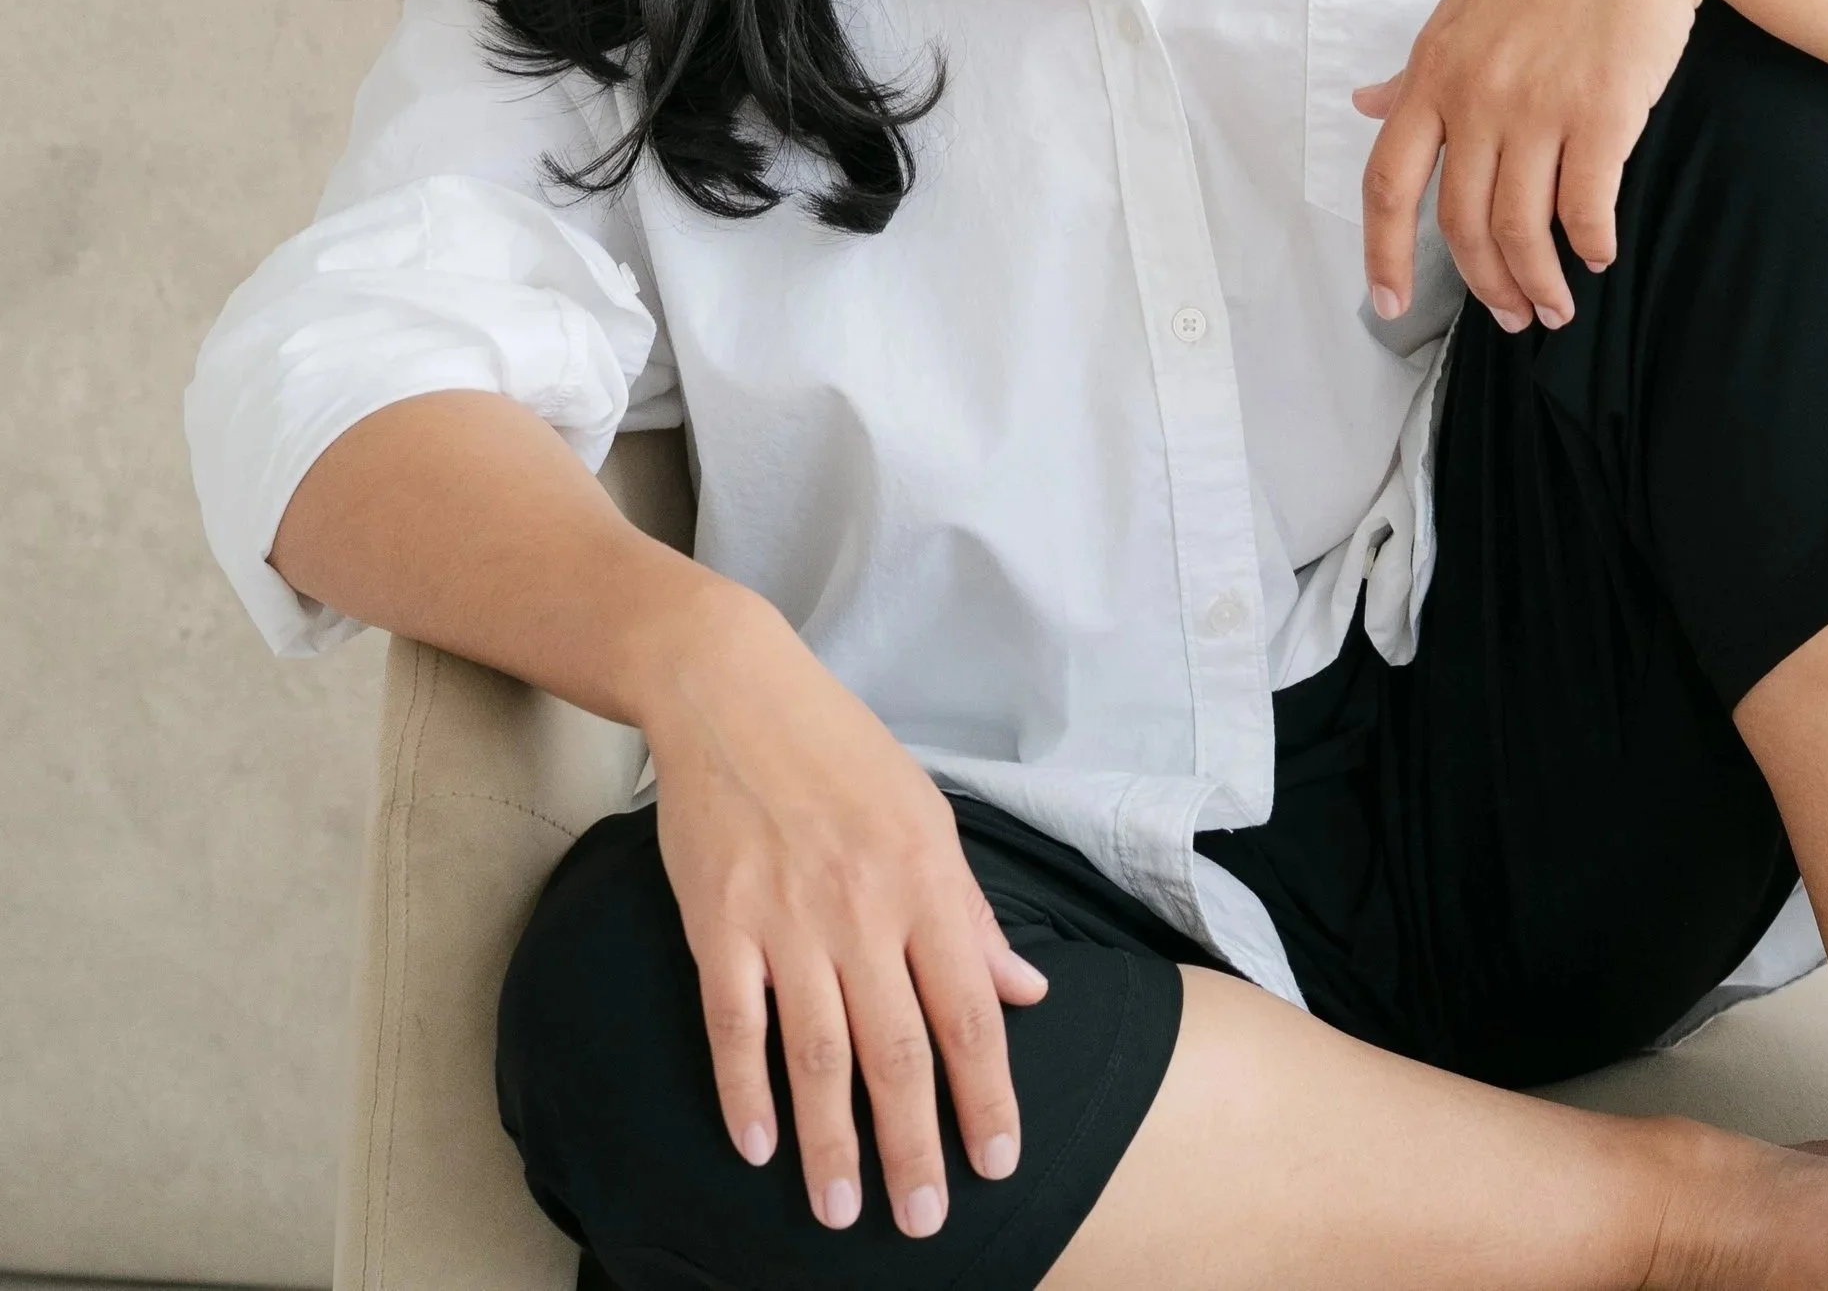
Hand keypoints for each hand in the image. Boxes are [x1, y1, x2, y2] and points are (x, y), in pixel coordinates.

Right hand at [634, 580, 1049, 1239]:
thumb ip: (971, 913)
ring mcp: (785, 917)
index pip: (969, 1009)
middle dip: (914, 1148)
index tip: (1000, 1162)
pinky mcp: (718, 920)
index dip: (988, 1094)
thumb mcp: (926, 814)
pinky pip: (735, 1025)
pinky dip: (743, 1092)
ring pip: (816, 1056)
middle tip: (923, 1222)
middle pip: (897, 1051)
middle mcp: (862, 906)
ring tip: (841, 1212)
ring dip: (831, 1143)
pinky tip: (755, 1148)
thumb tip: (1026, 990)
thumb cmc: (839, 750)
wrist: (732, 688)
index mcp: (924, 878)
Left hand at [1354, 0, 1719, 331]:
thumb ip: (1420, 67)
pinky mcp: (1602, 113)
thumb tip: (1368, 103)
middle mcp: (1475, 94)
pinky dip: (1592, 246)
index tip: (1387, 304)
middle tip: (1513, 316)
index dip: (1382, 254)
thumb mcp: (1467, 3)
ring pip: (1521, 230)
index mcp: (1434, 68)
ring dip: (1539, 284)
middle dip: (1485, 286)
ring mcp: (1537, 106)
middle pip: (1460, 223)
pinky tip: (1602, 255)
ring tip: (1558, 307)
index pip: (1388, 182)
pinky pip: (1585, 209)